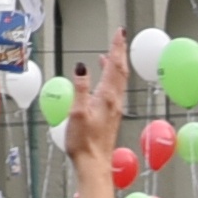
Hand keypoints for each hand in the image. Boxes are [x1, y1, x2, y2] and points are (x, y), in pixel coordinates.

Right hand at [63, 47, 129, 197]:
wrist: (94, 164)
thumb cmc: (84, 142)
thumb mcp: (77, 112)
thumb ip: (80, 88)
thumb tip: (81, 66)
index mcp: (107, 97)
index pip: (114, 66)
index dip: (116, 48)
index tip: (119, 33)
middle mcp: (114, 101)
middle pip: (120, 71)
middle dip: (119, 52)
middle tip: (119, 38)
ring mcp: (114, 109)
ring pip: (119, 81)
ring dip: (116, 65)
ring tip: (109, 54)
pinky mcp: (111, 117)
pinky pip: (114, 90)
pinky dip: (111, 78)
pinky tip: (103, 81)